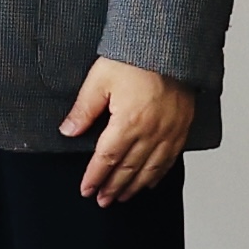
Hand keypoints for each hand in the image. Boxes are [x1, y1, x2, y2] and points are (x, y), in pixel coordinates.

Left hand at [60, 58, 195, 203]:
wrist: (169, 47)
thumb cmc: (134, 59)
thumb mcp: (100, 80)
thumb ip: (84, 109)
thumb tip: (68, 131)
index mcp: (128, 122)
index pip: (108, 158)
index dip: (96, 176)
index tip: (86, 189)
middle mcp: (151, 132)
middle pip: (129, 168)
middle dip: (113, 187)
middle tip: (102, 200)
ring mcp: (169, 133)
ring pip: (150, 169)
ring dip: (134, 186)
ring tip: (122, 197)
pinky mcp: (181, 129)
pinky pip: (169, 160)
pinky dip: (158, 175)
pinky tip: (149, 182)